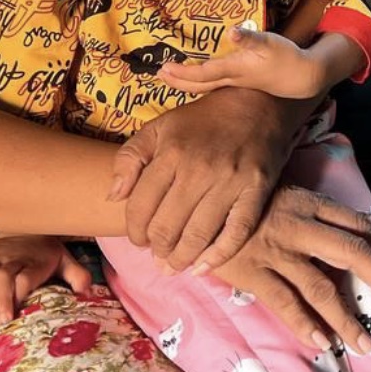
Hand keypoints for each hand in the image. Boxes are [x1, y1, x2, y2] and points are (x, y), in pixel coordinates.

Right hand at [0, 234, 90, 323]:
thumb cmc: (47, 252)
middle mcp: (12, 259)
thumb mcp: (65, 259)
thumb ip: (77, 274)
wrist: (27, 226)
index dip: (20, 290)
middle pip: (2, 277)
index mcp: (34, 261)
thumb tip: (87, 291)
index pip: (25, 275)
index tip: (17, 310)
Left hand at [106, 87, 300, 273]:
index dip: (133, 230)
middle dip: (155, 248)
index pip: (140, 207)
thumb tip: (112, 196)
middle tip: (156, 253)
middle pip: (167, 227)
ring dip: (180, 259)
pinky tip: (202, 267)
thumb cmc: (203, 120)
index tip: (138, 237)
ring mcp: (230, 182)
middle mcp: (199, 169)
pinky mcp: (256, 191)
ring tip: (173, 265)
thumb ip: (129, 158)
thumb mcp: (159, 127)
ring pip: (197, 236)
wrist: (258, 104)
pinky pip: (236, 234)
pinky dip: (217, 256)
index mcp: (171, 153)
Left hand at [157, 28, 343, 99]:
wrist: (303, 77)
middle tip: (159, 75)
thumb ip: (249, 37)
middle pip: (199, 84)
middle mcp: (232, 79)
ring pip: (206, 86)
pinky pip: (215, 85)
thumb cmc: (285, 57)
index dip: (181, 72)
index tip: (163, 68)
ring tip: (172, 78)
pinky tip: (200, 78)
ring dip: (186, 83)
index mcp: (234, 69)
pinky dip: (201, 82)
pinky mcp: (243, 81)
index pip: (202, 74)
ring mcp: (237, 82)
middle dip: (178, 81)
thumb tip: (231, 31)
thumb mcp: (269, 42)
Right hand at [210, 185, 370, 354]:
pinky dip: (305, 325)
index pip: (358, 224)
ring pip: (321, 288)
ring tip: (365, 344)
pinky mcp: (252, 272)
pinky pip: (285, 303)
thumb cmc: (237, 199)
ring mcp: (276, 250)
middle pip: (353, 253)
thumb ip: (307, 211)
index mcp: (308, 202)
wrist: (189, 203)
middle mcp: (298, 225)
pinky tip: (321, 342)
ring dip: (347, 319)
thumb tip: (342, 235)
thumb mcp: (277, 192)